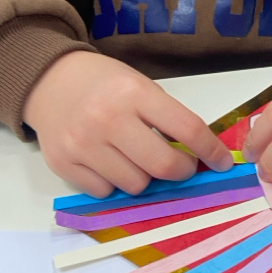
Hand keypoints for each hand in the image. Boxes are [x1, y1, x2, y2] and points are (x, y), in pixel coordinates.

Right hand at [23, 51, 232, 196]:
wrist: (48, 80)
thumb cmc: (104, 84)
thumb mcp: (140, 86)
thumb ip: (167, 118)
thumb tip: (201, 156)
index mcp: (134, 93)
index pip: (187, 129)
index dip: (211, 150)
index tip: (223, 162)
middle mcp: (107, 119)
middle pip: (163, 165)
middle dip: (182, 171)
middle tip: (182, 166)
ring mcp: (82, 144)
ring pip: (135, 185)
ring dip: (145, 177)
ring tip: (135, 158)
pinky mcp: (63, 163)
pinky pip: (105, 192)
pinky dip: (114, 183)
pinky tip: (108, 163)